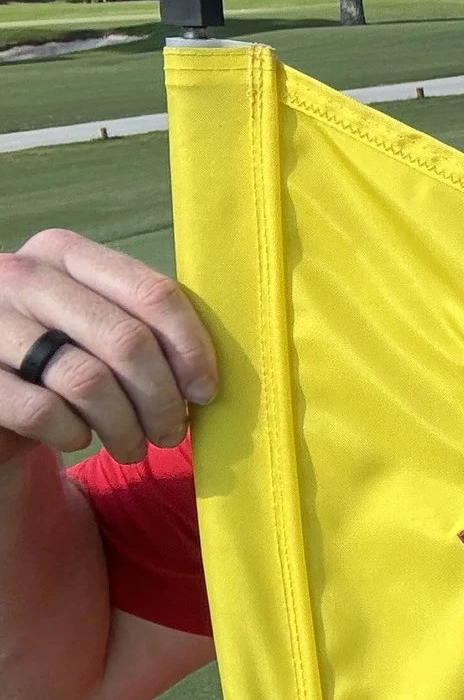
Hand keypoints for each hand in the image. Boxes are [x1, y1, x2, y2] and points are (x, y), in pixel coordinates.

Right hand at [0, 231, 216, 466]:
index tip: (204, 391)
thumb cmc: (56, 352)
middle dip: (162, 399)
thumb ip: (141, 324)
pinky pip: (44, 411)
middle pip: (127, 341)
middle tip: (172, 433)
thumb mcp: (95, 321)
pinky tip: (79, 439)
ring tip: (134, 447)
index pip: (152, 294)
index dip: (191, 349)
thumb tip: (204, 379)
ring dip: (125, 426)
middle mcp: (23, 276)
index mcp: (64, 252)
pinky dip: (73, 434)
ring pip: (88, 381)